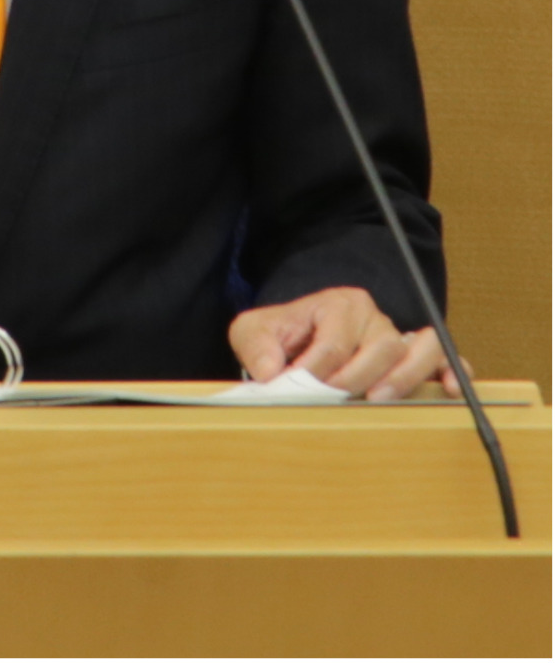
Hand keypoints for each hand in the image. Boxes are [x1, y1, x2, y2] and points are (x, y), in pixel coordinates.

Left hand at [229, 286, 468, 400]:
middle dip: (354, 377)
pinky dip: (451, 373)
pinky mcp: (417, 360)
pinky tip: (448, 391)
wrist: (300, 339)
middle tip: (332, 400)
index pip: (335, 340)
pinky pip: (445, 360)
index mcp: (339, 304)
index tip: (297, 388)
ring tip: (379, 399)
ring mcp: (398, 338)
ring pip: (418, 350)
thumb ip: (256, 346)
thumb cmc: (282, 336)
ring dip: (402, 377)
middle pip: (380, 345)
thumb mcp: (254, 332)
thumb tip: (272, 371)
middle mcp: (374, 319)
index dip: (317, 370)